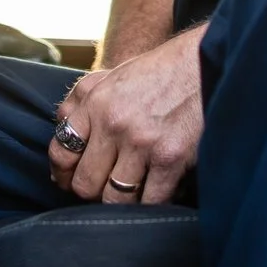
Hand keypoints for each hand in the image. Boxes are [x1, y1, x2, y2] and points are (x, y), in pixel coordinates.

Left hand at [48, 27, 204, 203]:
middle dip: (92, 193)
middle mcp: (114, 122)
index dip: (63, 174)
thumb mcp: (111, 76)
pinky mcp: (171, 158)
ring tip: (132, 193)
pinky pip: (150, 201)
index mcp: (95, 102)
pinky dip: (152, 204)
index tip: (71, 180)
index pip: (61, 152)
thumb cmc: (160, 72)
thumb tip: (60, 134)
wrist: (206, 61)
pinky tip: (157, 192)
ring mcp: (142, 142)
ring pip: (115, 199)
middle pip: (85, 184)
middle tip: (104, 189)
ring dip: (123, 201)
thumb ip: (80, 101)